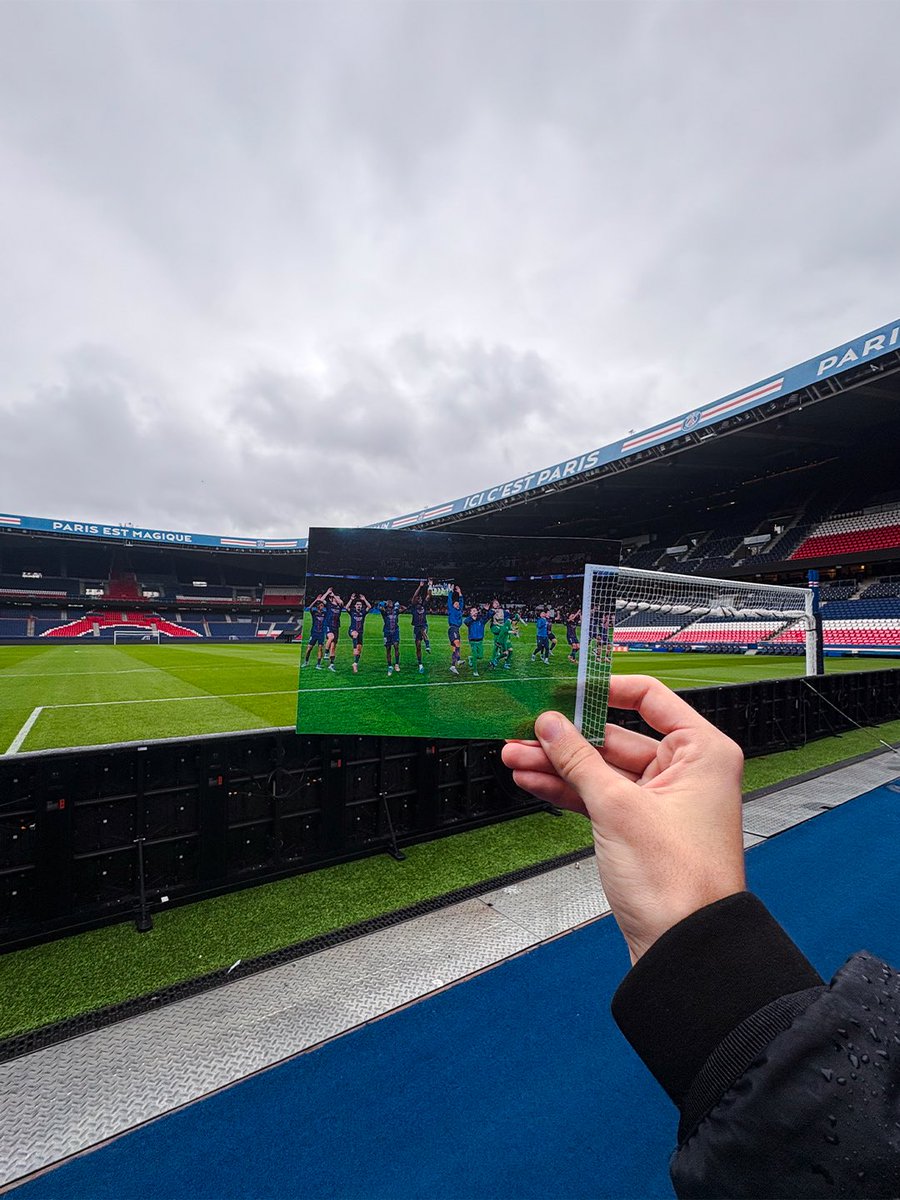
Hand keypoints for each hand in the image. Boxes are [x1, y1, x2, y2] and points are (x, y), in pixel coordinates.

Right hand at [502, 676, 745, 962]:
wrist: (683, 948)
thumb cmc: (678, 883)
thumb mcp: (617, 808)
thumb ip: (578, 759)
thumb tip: (551, 725)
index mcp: (701, 751)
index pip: (649, 698)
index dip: (604, 690)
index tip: (565, 688)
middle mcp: (687, 771)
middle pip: (617, 737)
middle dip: (566, 737)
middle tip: (525, 732)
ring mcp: (662, 801)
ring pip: (602, 770)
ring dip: (558, 765)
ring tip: (515, 757)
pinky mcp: (642, 828)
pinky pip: (600, 797)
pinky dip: (569, 791)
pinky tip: (534, 781)